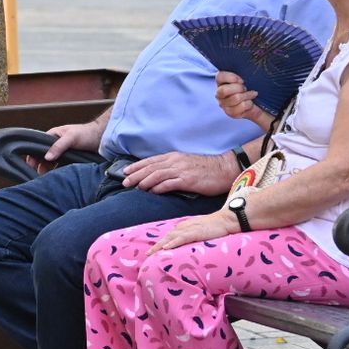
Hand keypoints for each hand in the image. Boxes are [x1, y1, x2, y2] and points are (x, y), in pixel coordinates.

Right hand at [33, 120, 103, 173]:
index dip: (33, 155)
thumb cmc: (86, 133)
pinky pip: (58, 167)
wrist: (102, 138)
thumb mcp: (71, 137)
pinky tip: (54, 177)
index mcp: (52, 136)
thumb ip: (58, 146)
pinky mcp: (68, 160)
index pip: (37, 146)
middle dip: (38, 165)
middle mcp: (55, 145)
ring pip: (49, 163)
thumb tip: (46, 158)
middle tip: (37, 174)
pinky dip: (55, 172)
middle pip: (42, 156)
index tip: (30, 165)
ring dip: (46, 170)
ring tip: (44, 178)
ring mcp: (61, 153)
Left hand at [120, 151, 239, 194]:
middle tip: (124, 182)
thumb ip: (172, 168)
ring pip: (157, 175)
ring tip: (135, 187)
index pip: (151, 161)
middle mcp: (175, 162)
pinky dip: (159, 187)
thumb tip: (157, 177)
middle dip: (136, 174)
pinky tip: (152, 191)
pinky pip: (169, 183)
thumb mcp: (186, 164)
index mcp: (174, 157)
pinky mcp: (188, 180)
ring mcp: (181, 170)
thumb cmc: (205, 169)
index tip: (125, 171)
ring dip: (144, 181)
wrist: (224, 169)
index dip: (137, 166)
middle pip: (151, 168)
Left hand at [154, 209, 240, 251]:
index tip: (151, 253)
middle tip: (146, 255)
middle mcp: (183, 227)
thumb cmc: (215, 228)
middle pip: (167, 237)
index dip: (159, 245)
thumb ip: (191, 238)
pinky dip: (173, 243)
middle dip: (156, 246)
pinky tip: (166, 248)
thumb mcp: (200, 233)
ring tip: (151, 253)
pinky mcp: (196, 232)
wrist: (226, 220)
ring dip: (160, 246)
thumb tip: (185, 248)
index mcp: (183, 227)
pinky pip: (182, 238)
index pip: (169, 237)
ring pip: (171, 237)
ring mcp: (189, 229)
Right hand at [215, 71, 274, 132]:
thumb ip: (241, 73)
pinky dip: (249, 103)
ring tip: (251, 94)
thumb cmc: (250, 88)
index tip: (241, 80)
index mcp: (221, 82)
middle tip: (245, 88)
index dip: (230, 77)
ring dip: (247, 95)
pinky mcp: (230, 113)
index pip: (219, 77)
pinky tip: (250, 103)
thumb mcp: (246, 78)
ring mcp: (224, 105)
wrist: (257, 104)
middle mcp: (219, 94)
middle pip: (223, 90)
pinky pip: (241, 106)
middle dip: (239, 88)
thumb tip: (246, 65)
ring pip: (235, 98)